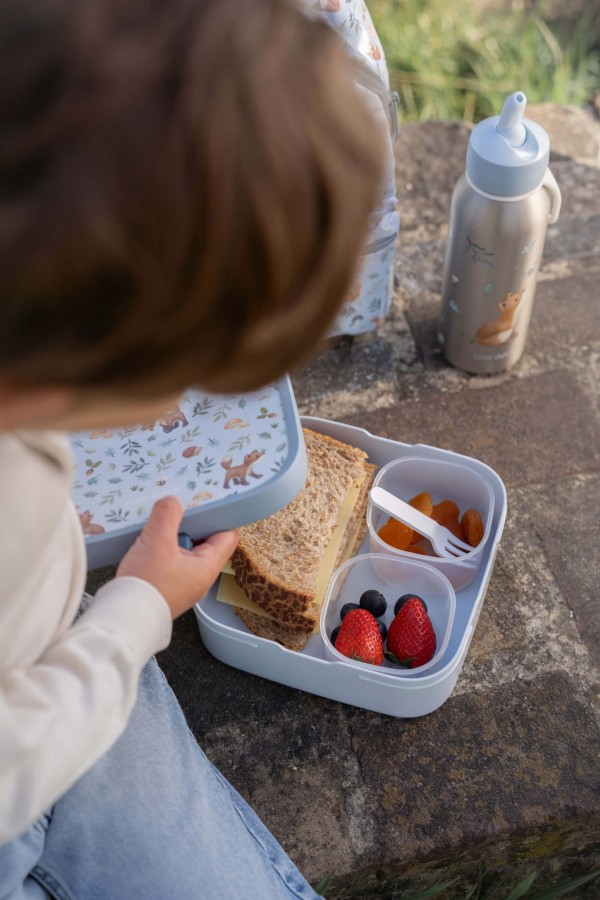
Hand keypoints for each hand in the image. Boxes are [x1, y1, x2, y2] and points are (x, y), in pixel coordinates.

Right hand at [116, 496, 238, 619]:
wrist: (123, 619)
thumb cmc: (146, 584)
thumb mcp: (157, 541)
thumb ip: (167, 515)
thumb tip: (173, 501)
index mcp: (207, 568)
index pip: (227, 537)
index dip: (219, 518)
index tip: (204, 504)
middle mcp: (199, 579)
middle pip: (205, 543)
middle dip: (191, 525)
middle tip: (176, 510)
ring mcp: (183, 586)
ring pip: (185, 552)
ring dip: (173, 537)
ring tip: (159, 524)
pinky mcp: (166, 589)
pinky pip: (170, 563)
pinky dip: (162, 551)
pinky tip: (147, 543)